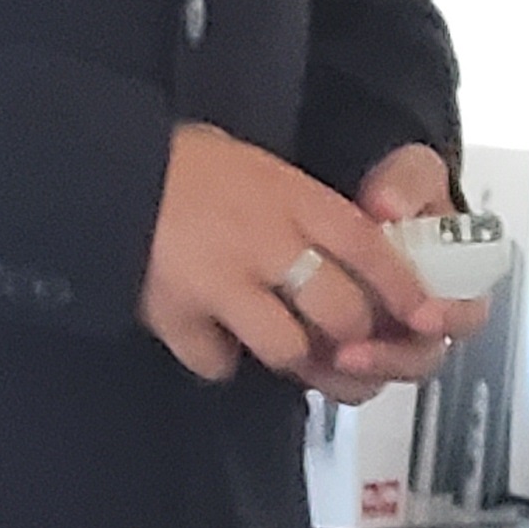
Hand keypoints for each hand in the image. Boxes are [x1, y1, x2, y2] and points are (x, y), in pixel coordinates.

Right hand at [139, 125, 452, 386]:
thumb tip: (357, 257)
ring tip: (269, 336)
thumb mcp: (262, 169)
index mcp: (292, 197)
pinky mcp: (176, 314)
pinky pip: (217, 363)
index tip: (423, 317)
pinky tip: (211, 336)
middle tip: (337, 337)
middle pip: (341, 312)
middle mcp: (266, 241)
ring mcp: (221, 282)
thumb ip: (307, 214)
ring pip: (288, 350)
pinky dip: (217, 357)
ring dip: (287, 353)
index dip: (402, 290)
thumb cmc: (186, 164)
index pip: (371, 249)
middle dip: (348, 335)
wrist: (105, 169)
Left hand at [315, 144, 490, 390]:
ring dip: (356, 373)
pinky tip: (304, 360)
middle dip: (391, 358)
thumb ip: (409, 184)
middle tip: (356, 351)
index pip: (468, 313)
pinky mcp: (347, 348)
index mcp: (453, 281)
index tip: (424, 315)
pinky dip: (324, 375)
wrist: (348, 196)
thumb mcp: (410, 173)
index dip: (450, 318)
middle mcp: (423, 317)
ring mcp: (386, 337)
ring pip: (382, 376)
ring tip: (325, 359)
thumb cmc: (394, 193)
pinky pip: (341, 379)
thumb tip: (389, 205)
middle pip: (422, 357)